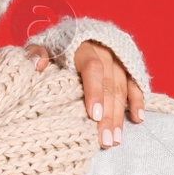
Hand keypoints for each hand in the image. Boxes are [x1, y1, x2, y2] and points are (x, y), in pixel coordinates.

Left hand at [24, 38, 145, 146]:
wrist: (72, 35)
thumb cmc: (53, 47)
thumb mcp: (41, 46)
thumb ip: (35, 53)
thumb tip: (37, 63)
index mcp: (82, 47)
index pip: (92, 68)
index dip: (94, 91)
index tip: (94, 115)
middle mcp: (104, 52)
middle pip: (109, 84)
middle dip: (108, 114)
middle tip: (105, 140)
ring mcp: (118, 59)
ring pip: (122, 89)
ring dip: (120, 116)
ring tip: (115, 140)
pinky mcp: (127, 66)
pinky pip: (135, 84)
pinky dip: (138, 101)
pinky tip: (138, 119)